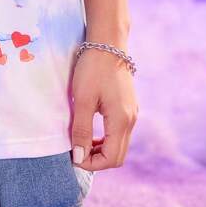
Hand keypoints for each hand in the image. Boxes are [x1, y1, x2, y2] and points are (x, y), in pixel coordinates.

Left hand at [70, 48, 137, 170]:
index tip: (73, 156)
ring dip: (101, 149)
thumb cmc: (92, 68)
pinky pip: (120, 132)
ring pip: (120, 144)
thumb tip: (79, 157)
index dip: (91, 164)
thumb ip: (81, 130)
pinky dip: (106, 138)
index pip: (111, 159)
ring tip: (81, 142)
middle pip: (118, 155)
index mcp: (121, 121)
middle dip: (97, 159)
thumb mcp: (82, 99)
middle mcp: (131, 120)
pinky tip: (91, 130)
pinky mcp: (129, 106)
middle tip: (76, 151)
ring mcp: (132, 113)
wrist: (107, 43)